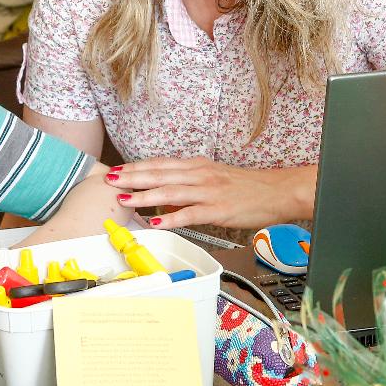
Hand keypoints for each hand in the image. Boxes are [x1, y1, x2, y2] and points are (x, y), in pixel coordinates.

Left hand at [104, 157, 314, 229]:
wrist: (276, 191)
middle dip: (132, 177)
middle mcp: (200, 174)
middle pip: (160, 174)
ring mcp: (208, 191)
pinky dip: (170, 217)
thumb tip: (164, 197)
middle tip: (109, 181)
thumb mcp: (214, 180)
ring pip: (170, 191)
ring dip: (144, 195)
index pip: (161, 164)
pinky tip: (154, 221)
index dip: (137, 167)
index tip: (116, 170)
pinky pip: (189, 213)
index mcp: (198, 166)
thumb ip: (189, 186)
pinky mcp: (217, 209)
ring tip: (124, 199)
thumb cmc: (246, 188)